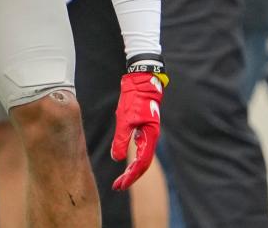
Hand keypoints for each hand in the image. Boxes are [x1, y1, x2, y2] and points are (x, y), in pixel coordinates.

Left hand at [111, 65, 166, 189]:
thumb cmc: (134, 98)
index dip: (130, 177)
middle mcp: (151, 137)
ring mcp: (148, 133)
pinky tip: (123, 158)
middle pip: (142, 164)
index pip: (141, 164)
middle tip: (117, 186)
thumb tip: (116, 159)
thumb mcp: (124, 119)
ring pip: (142, 156)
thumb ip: (121, 139)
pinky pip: (140, 146)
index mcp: (149, 137)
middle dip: (130, 176)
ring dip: (132, 168)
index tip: (119, 185)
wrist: (141, 80)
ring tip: (121, 177)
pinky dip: (132, 156)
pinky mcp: (144, 127)